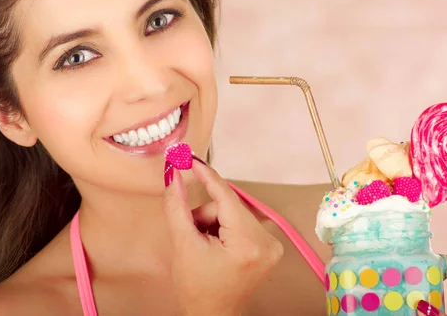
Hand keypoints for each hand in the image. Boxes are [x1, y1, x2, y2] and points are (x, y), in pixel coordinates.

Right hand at [162, 158, 283, 315]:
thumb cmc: (196, 288)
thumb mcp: (183, 245)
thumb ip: (177, 207)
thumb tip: (174, 175)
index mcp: (248, 243)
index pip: (226, 197)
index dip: (207, 175)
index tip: (191, 158)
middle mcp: (267, 241)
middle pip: (228, 206)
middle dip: (206, 215)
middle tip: (191, 234)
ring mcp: (271, 245)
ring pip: (233, 213)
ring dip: (213, 222)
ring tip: (203, 245)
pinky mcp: (269, 247)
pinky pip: (241, 222)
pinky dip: (224, 228)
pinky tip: (216, 247)